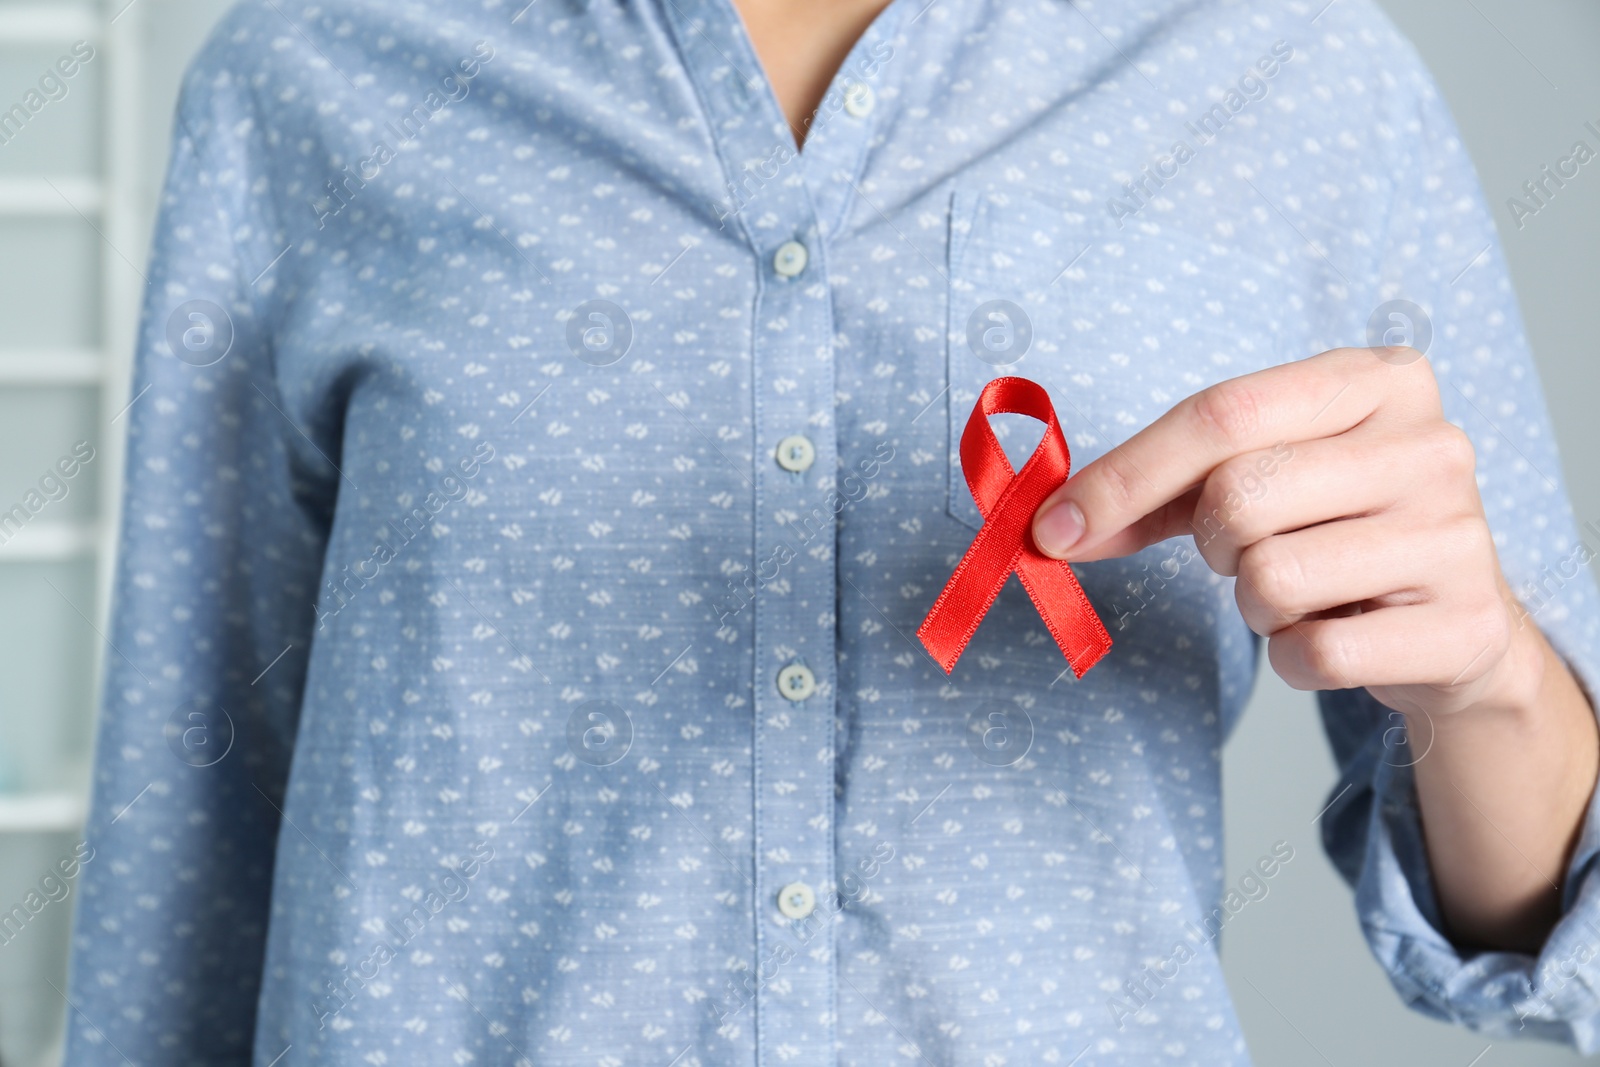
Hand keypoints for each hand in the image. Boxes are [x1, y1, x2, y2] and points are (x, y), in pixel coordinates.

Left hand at [1030, 347, 1542, 721]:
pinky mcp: (1464, 629)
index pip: (1223, 413)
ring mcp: (1459, 537)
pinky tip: (1337, 633)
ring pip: (1271, 579)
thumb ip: (1152, 492)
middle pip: (1239, 496)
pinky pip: (1314, 654)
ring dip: (1256, 605)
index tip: (1055, 527)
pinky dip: (1295, 658)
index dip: (1124, 475)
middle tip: (1248, 552)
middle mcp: (1431, 446)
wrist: (1454, 624)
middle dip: (1211, 543)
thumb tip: (1051, 528)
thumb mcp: (1254, 480)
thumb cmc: (1333, 531)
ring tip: (1306, 590)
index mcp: (1378, 380)